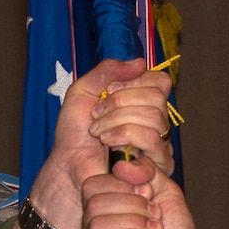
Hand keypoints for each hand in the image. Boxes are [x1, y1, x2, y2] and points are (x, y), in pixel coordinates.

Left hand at [25, 60, 174, 228]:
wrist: (68, 165)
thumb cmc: (74, 133)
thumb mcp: (83, 91)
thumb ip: (107, 71)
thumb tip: (141, 62)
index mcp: (143, 103)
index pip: (160, 82)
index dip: (134, 81)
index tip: (108, 90)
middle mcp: (156, 122)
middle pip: (156, 98)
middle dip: (119, 103)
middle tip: (96, 116)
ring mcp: (160, 144)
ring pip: (154, 118)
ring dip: (117, 121)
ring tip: (98, 132)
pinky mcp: (157, 165)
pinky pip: (153, 140)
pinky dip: (125, 136)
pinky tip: (107, 144)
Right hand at [77, 166, 211, 228]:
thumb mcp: (166, 192)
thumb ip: (148, 170)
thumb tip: (121, 165)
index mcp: (102, 207)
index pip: (94, 184)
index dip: (124, 185)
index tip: (149, 196)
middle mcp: (90, 227)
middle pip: (94, 201)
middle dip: (133, 205)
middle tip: (155, 218)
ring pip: (97, 223)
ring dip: (134, 224)